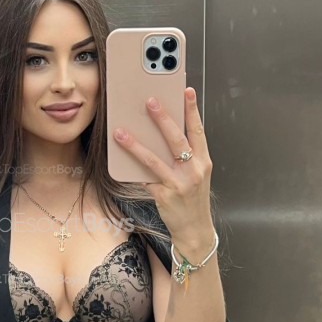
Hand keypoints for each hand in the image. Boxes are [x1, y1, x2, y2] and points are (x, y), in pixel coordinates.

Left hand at [112, 87, 213, 250]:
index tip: (186, 90)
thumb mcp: (196, 174)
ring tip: (120, 132)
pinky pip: (144, 179)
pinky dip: (132, 169)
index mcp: (203, 161)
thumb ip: (184, 155)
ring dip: (135, 144)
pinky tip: (119, 159)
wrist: (195, 230)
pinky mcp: (164, 196)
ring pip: (154, 159)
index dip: (192, 109)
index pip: (198, 130)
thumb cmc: (193, 199)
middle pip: (177, 139)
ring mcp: (179, 184)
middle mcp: (193, 170)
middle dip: (163, 118)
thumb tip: (161, 132)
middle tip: (150, 101)